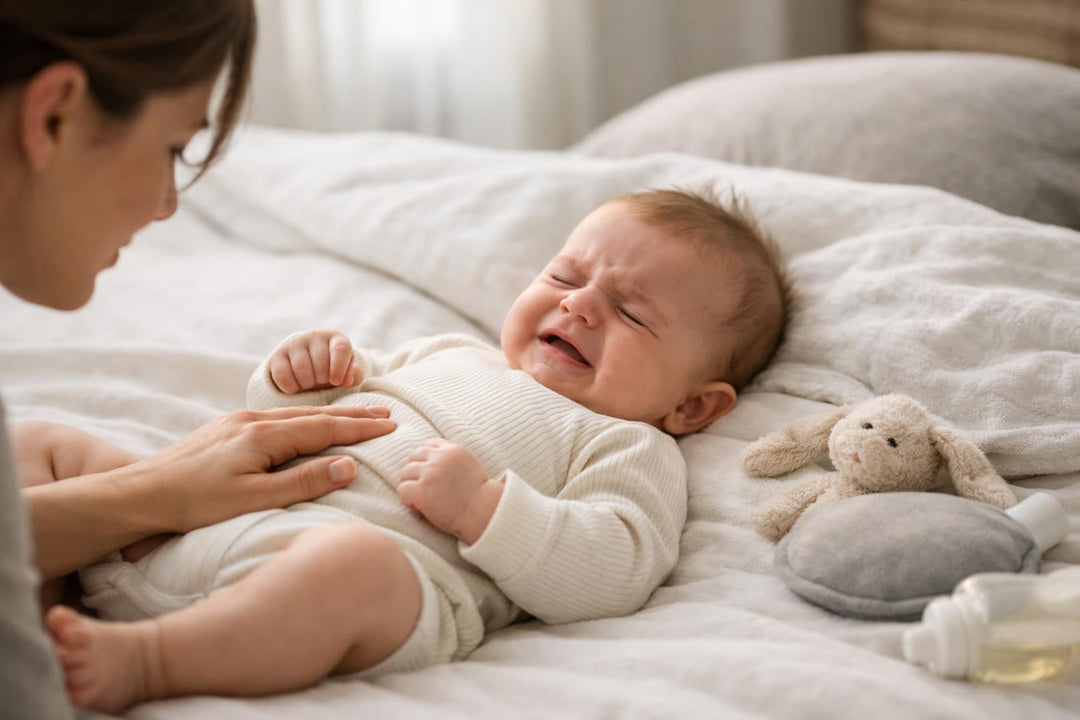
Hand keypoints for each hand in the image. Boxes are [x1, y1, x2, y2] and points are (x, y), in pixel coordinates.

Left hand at [144, 405, 394, 532]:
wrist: (139, 494)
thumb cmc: (194, 503)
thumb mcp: (254, 499)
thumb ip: (303, 481)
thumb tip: (349, 464)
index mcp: (263, 436)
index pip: (325, 428)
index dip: (360, 428)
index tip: (391, 425)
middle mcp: (252, 420)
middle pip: (314, 415)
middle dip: (352, 415)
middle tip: (386, 413)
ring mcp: (236, 422)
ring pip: (294, 415)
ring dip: (329, 416)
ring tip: (356, 416)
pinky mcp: (224, 429)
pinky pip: (275, 419)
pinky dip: (303, 420)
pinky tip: (306, 425)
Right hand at [269, 330, 361, 393]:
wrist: (306, 365)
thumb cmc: (332, 370)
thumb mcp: (347, 372)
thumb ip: (354, 375)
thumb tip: (347, 381)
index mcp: (335, 338)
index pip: (340, 349)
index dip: (339, 368)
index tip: (336, 382)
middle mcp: (314, 336)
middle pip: (320, 363)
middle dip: (322, 379)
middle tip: (321, 381)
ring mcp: (294, 344)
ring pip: (301, 370)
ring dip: (307, 384)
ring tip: (310, 383)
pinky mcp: (277, 355)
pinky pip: (283, 376)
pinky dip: (290, 387)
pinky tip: (296, 387)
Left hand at [396, 439, 502, 543]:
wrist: (483, 512)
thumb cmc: (476, 496)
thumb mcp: (468, 466)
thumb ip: (450, 459)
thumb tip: (427, 462)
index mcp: (453, 450)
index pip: (429, 445)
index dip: (426, 461)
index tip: (431, 475)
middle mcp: (441, 457)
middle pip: (413, 457)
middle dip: (416, 472)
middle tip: (424, 488)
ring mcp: (430, 473)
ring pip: (405, 473)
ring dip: (410, 486)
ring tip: (422, 499)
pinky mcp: (422, 490)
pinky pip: (402, 490)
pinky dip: (407, 500)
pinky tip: (418, 506)